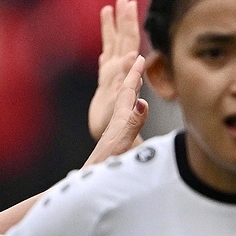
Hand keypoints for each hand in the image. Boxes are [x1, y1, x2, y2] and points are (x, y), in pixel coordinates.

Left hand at [83, 50, 148, 166]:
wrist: (93, 177)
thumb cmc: (109, 163)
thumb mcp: (123, 141)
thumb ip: (133, 122)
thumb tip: (142, 102)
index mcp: (121, 118)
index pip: (128, 91)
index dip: (134, 74)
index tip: (140, 58)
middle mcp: (118, 121)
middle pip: (125, 93)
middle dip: (133, 76)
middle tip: (138, 61)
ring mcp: (117, 130)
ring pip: (126, 103)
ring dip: (131, 89)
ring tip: (136, 79)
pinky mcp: (118, 139)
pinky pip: (126, 115)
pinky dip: (130, 106)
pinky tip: (131, 109)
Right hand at [89, 0, 146, 140]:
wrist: (118, 138)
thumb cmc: (123, 133)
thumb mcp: (127, 123)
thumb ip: (133, 111)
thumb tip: (139, 95)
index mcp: (127, 80)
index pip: (130, 53)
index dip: (129, 32)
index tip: (131, 12)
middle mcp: (123, 73)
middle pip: (125, 42)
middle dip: (125, 22)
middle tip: (125, 1)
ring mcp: (116, 72)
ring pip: (116, 42)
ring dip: (115, 24)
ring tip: (114, 4)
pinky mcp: (108, 75)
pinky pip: (107, 48)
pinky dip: (107, 33)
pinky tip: (107, 18)